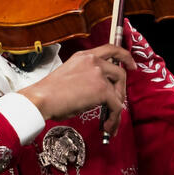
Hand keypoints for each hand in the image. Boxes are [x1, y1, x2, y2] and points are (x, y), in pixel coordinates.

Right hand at [21, 44, 135, 133]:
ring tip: (110, 118)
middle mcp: (93, 61)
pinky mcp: (102, 89)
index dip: (125, 56)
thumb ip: (85, 76)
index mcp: (84, 56)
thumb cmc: (49, 92)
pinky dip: (114, 118)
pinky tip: (107, 125)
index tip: (131, 65)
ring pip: (120, 90)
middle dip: (121, 89)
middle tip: (117, 101)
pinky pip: (116, 105)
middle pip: (120, 72)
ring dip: (117, 105)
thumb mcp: (69, 74)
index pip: (110, 49)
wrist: (41, 98)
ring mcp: (98, 74)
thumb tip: (97, 91)